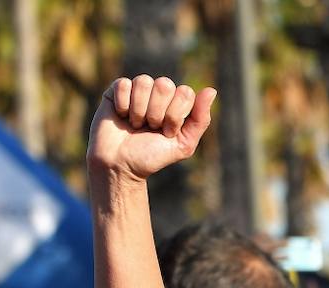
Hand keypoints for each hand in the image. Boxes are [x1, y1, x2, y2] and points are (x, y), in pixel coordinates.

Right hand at [87, 76, 216, 183]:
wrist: (120, 165)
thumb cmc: (152, 156)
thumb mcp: (184, 144)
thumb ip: (200, 119)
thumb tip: (211, 90)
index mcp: (178, 104)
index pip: (185, 93)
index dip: (175, 115)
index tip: (167, 133)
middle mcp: (160, 93)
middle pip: (165, 84)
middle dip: (157, 112)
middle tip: (151, 128)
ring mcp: (138, 90)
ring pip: (144, 82)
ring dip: (139, 110)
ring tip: (135, 125)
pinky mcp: (117, 89)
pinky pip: (124, 84)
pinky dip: (123, 105)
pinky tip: (122, 116)